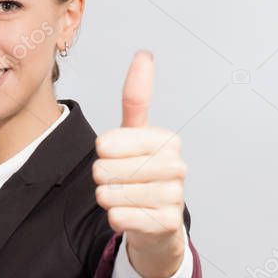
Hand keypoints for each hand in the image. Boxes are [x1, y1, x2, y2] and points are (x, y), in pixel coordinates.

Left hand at [92, 50, 186, 277]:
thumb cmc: (141, 173)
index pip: (106, 143)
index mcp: (167, 139)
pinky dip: (115, 218)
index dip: (101, 153)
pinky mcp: (166, 223)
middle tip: (120, 182)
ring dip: (107, 199)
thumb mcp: (136, 135)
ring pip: (109, 194)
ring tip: (125, 198)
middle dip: (102, 178)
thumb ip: (137, 98)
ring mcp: (174, 196)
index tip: (116, 156)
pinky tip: (130, 216)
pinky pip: (118, 217)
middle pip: (104, 169)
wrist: (157, 223)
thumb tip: (144, 54)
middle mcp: (176, 165)